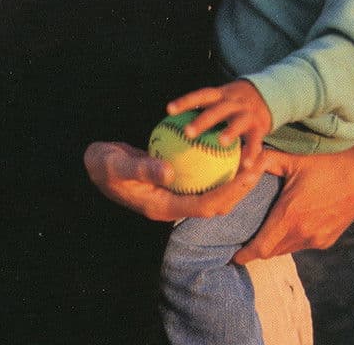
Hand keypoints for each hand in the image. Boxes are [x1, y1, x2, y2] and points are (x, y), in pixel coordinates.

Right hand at [83, 141, 266, 221]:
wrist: (94, 164)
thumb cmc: (102, 165)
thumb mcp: (117, 165)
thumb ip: (141, 168)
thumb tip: (169, 171)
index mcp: (163, 208)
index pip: (204, 206)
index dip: (228, 194)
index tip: (247, 175)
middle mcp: (173, 204)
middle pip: (216, 203)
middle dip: (241, 188)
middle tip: (260, 164)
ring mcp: (174, 194)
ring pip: (212, 190)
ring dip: (234, 177)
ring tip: (252, 156)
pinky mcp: (174, 182)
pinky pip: (201, 175)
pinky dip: (216, 164)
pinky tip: (227, 145)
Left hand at [167, 79, 271, 168]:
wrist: (269, 94)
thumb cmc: (233, 104)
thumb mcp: (219, 101)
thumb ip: (201, 112)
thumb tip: (172, 131)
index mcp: (219, 96)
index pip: (200, 96)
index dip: (185, 101)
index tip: (169, 110)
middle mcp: (233, 102)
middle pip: (216, 109)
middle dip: (202, 119)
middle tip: (188, 132)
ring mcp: (247, 113)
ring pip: (238, 122)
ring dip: (230, 131)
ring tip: (221, 142)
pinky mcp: (260, 126)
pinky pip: (255, 141)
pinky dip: (251, 153)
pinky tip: (245, 166)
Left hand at [233, 131, 353, 263]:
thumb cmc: (324, 161)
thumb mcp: (290, 158)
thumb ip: (261, 162)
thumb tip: (237, 165)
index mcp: (290, 215)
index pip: (261, 248)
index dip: (244, 255)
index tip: (232, 257)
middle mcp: (304, 233)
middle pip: (271, 251)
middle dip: (255, 250)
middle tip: (240, 244)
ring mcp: (318, 239)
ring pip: (287, 249)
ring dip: (273, 245)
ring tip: (259, 236)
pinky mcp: (328, 240)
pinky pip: (302, 245)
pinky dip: (291, 240)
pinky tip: (285, 228)